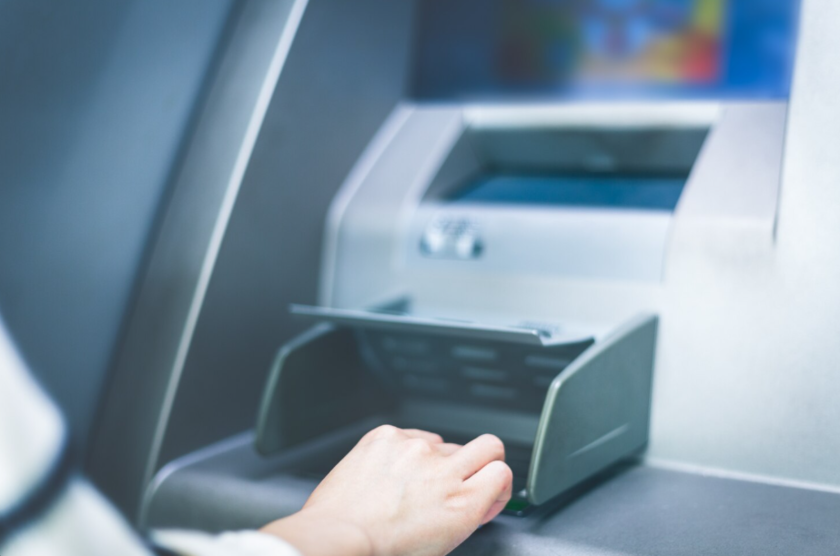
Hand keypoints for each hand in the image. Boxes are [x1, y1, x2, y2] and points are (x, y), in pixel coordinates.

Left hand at [261, 425, 512, 555]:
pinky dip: (403, 450)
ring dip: (433, 459)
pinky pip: (409, 435)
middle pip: (488, 445)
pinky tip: (388, 472)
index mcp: (463, 504)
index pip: (503, 471)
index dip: (496, 482)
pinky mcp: (388, 436)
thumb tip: (476, 495)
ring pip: (443, 442)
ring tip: (407, 484)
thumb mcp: (442, 543)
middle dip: (482, 459)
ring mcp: (415, 449)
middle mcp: (444, 470)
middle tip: (460, 477)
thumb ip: (466, 511)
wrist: (337, 537)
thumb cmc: (382, 550)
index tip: (485, 490)